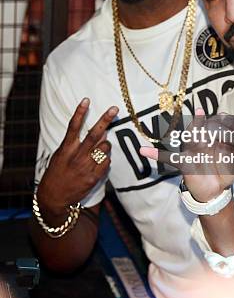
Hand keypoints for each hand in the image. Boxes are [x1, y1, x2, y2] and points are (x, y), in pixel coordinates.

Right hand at [36, 99, 117, 217]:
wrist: (54, 198)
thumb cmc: (58, 173)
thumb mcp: (61, 155)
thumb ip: (76, 143)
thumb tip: (99, 132)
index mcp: (66, 149)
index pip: (73, 127)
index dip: (80, 112)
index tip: (86, 100)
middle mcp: (76, 156)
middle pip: (93, 134)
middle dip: (105, 120)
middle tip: (114, 109)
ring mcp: (85, 167)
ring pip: (105, 148)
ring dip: (106, 145)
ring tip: (99, 149)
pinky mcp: (93, 178)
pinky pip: (107, 163)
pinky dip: (105, 160)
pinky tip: (98, 163)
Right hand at [140, 109, 233, 202]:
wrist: (215, 191)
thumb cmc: (225, 171)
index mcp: (216, 136)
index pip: (223, 123)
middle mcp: (203, 138)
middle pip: (209, 126)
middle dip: (222, 129)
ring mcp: (192, 149)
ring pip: (193, 136)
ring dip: (196, 127)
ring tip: (199, 116)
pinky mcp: (184, 162)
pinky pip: (169, 157)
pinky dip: (157, 154)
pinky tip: (145, 150)